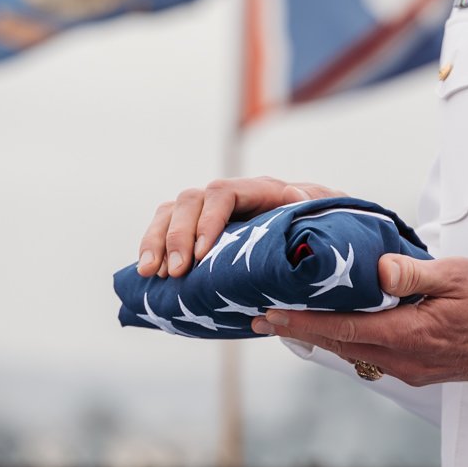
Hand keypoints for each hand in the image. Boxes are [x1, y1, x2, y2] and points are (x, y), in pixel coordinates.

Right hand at [137, 176, 336, 278]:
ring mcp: (210, 212)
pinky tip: (146, 275)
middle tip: (176, 273)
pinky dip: (153, 249)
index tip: (201, 255)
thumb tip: (293, 193)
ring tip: (151, 275)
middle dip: (177, 236)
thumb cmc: (321, 230)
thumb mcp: (322, 219)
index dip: (208, 221)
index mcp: (260, 191)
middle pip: (190, 201)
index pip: (222, 194)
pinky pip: (165, 230)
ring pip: (170, 212)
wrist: (317, 240)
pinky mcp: (196, 232)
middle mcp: (230, 196)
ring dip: (156, 241)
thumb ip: (307, 207)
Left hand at [255, 255, 467, 387]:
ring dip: (322, 338)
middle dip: (299, 331)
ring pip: (355, 352)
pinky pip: (373, 355)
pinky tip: (339, 328)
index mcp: (409, 335)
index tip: (270, 315)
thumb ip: (415, 273)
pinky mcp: (420, 370)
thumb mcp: (460, 276)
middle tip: (263, 317)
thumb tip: (377, 268)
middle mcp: (404, 359)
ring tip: (290, 322)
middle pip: (339, 345)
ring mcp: (411, 369)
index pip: (343, 329)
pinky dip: (348, 341)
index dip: (302, 323)